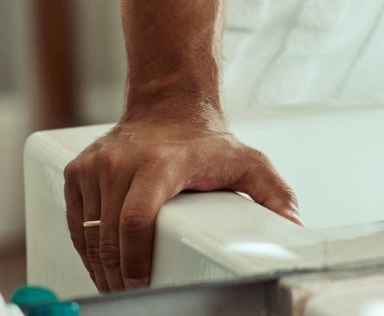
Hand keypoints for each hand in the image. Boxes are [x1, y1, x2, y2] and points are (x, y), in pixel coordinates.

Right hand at [63, 99, 300, 292]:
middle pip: (110, 236)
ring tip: (119, 283)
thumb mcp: (246, 163)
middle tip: (132, 294)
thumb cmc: (207, 141)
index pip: (136, 220)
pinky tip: (103, 261)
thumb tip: (292, 224)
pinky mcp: (80, 169)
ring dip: (100, 267)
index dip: (134, 261)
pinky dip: (86, 247)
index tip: (140, 284)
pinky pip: (77, 221)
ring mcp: (99, 164)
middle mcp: (124, 160)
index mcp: (161, 163)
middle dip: (118, 276)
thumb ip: (273, 193)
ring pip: (90, 234)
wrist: (172, 105)